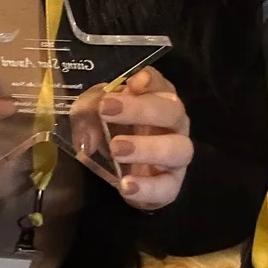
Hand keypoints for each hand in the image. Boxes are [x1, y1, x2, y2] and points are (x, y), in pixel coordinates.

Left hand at [98, 67, 192, 210]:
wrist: (114, 175)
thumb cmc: (107, 133)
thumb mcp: (90, 115)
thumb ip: (89, 109)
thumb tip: (92, 123)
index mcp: (156, 99)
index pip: (161, 83)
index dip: (150, 81)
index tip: (131, 83)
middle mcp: (173, 124)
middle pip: (173, 110)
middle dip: (141, 109)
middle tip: (107, 112)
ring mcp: (176, 155)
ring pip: (178, 148)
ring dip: (148, 148)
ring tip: (116, 149)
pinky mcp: (172, 185)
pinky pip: (168, 187)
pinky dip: (147, 187)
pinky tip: (126, 184)